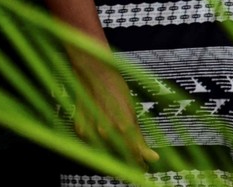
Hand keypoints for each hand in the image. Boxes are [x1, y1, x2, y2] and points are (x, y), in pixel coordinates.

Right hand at [68, 48, 157, 165]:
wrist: (92, 70)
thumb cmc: (114, 85)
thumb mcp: (132, 110)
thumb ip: (139, 135)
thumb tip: (151, 156)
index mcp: (124, 127)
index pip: (136, 154)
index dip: (141, 160)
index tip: (146, 163)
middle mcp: (107, 131)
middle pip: (122, 154)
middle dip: (129, 154)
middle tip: (135, 152)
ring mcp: (92, 130)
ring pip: (108, 150)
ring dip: (114, 147)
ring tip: (118, 137)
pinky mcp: (81, 128)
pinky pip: (93, 142)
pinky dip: (99, 140)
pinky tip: (103, 130)